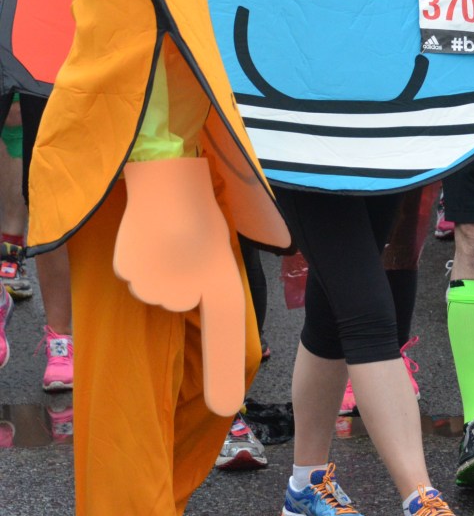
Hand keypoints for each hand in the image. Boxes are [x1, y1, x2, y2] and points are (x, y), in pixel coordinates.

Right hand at [113, 157, 245, 415]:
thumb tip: (235, 278)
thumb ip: (216, 276)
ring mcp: (156, 287)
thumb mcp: (220, 244)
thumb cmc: (201, 202)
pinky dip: (136, 257)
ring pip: (153, 287)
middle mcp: (188, 293)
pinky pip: (133, 273)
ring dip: (157, 266)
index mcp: (219, 281)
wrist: (167, 174)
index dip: (225, 373)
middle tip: (185, 243)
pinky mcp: (129, 275)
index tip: (223, 409)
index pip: (226, 333)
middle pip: (178, 300)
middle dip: (180, 278)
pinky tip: (145, 232)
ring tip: (166, 233)